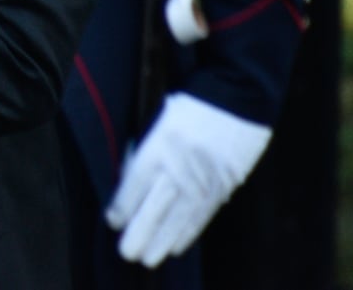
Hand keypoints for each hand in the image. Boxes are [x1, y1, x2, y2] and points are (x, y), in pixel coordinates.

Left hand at [106, 92, 271, 266]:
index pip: (133, 188)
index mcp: (158, 148)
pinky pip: (203, 215)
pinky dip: (188, 232)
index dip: (121, 209)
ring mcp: (205, 180)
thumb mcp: (159, 122)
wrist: (239, 94)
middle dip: (140, 235)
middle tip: (128, 253)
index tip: (113, 221)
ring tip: (149, 257)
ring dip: (163, 241)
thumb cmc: (192, 105)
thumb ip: (145, 151)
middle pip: (155, 211)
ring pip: (180, 219)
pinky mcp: (225, 185)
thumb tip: (128, 178)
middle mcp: (180, 168)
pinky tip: (177, 246)